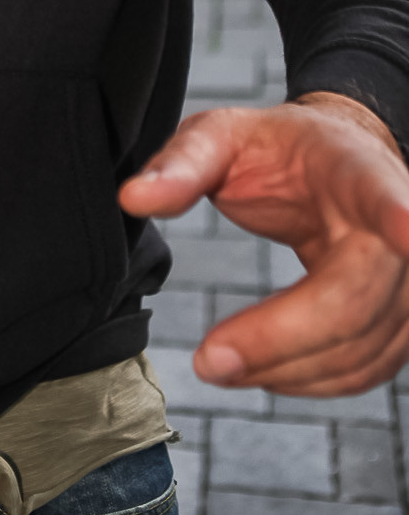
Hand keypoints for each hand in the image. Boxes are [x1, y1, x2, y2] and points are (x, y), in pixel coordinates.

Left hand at [120, 93, 408, 394]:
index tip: (408, 231)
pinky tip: (257, 370)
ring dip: (287, 370)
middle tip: (208, 358)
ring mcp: (408, 281)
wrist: (336, 159)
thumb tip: (133, 198)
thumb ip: (181, 164)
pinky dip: (307, 379)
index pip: (384, 197)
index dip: (400, 219)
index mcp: (357, 171)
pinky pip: (365, 368)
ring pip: (364, 347)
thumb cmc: (281, 147)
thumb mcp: (222, 135)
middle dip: (282, 337)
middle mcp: (400, 229)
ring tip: (217, 363)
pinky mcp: (401, 321)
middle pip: (357, 299)